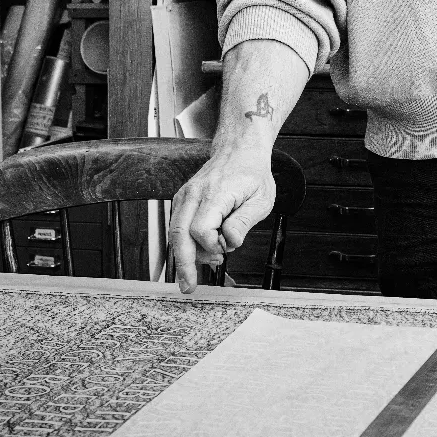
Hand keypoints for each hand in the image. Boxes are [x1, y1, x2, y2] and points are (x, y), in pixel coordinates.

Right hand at [166, 145, 275, 292]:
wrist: (239, 150)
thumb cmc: (252, 173)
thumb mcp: (261, 199)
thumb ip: (243, 222)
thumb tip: (228, 242)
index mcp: (215, 193)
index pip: (201, 229)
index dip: (212, 246)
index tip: (227, 248)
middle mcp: (194, 194)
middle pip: (178, 234)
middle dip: (183, 264)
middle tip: (189, 286)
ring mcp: (185, 196)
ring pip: (175, 232)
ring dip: (187, 254)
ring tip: (211, 263)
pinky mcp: (182, 200)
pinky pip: (177, 227)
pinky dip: (186, 244)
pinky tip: (202, 252)